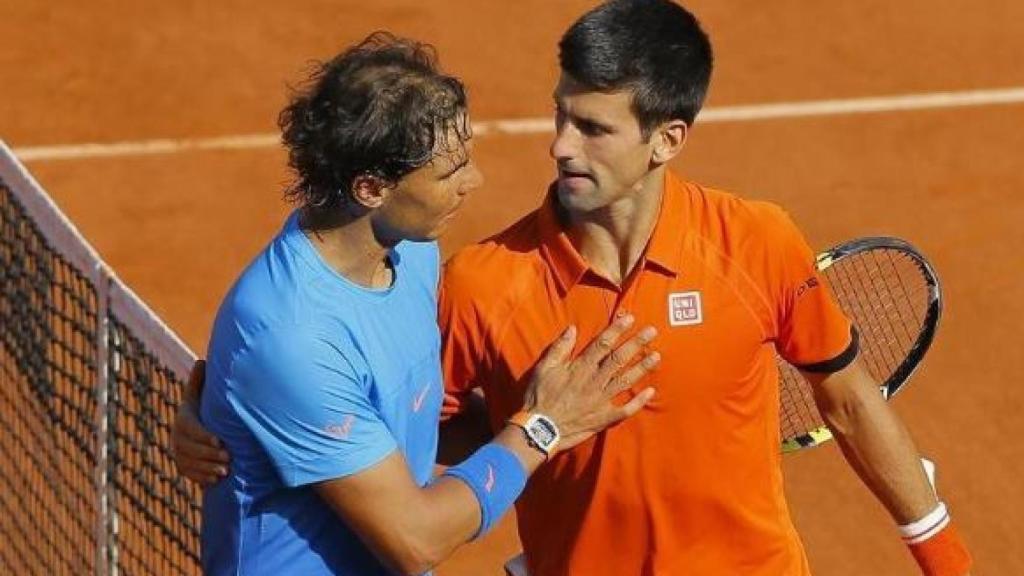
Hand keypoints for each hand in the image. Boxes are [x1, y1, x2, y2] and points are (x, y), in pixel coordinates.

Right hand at [171, 360, 229, 485]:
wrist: (198, 426)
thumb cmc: (206, 406)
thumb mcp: (202, 394)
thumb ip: (201, 381)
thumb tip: (202, 361)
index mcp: (184, 418)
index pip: (190, 429)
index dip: (204, 436)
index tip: (220, 441)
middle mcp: (177, 437)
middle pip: (188, 449)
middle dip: (209, 455)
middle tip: (229, 458)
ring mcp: (178, 452)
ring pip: (188, 464)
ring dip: (207, 468)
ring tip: (226, 471)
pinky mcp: (182, 465)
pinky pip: (189, 474)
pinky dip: (202, 478)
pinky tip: (216, 480)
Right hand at [523, 314, 658, 451]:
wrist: (540, 428)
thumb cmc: (539, 397)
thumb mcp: (544, 368)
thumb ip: (560, 348)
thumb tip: (572, 328)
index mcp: (580, 367)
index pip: (602, 344)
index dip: (617, 330)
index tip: (631, 319)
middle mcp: (594, 381)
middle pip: (619, 359)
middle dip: (636, 343)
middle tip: (652, 332)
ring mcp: (601, 400)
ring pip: (626, 381)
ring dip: (642, 368)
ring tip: (657, 356)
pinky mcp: (603, 417)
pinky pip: (625, 410)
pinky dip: (639, 402)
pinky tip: (651, 392)